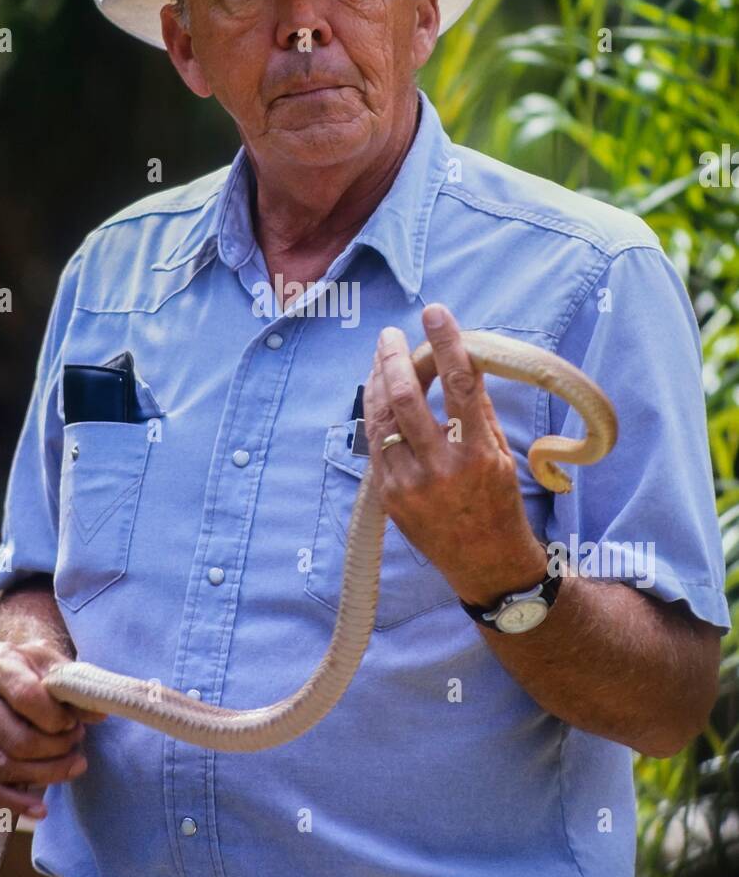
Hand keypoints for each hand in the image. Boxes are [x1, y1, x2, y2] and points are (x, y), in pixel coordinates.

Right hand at [0, 638, 106, 819]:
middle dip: (55, 749)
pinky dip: (16, 802)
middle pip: (16, 739)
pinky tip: (41, 810)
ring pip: (4, 766)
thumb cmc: (40, 669)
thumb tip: (99, 715)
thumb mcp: (60, 668)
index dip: (57, 718)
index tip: (76, 722)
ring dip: (45, 774)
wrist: (14, 669)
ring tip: (73, 764)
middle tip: (78, 743)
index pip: (27, 697)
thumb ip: (78, 690)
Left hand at [362, 303, 546, 606]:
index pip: (460, 385)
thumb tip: (461, 362)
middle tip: (391, 335)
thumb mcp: (501, 454)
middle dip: (395, 358)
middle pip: (407, 398)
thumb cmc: (499, 503)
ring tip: (380, 357)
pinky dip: (374, 413)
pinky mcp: (390, 497)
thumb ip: (479, 410)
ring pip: (382, 419)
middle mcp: (442, 468)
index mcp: (478, 453)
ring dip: (378, 381)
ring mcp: (410, 484)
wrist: (485, 563)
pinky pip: (375, 444)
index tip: (436, 312)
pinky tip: (376, 392)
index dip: (446, 343)